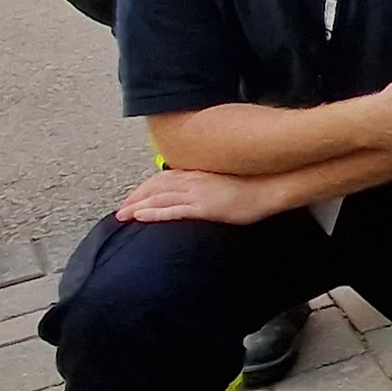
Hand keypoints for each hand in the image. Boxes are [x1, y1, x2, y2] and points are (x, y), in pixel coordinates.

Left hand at [115, 168, 282, 225]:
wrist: (271, 188)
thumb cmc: (253, 185)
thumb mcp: (225, 181)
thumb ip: (207, 183)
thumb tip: (199, 190)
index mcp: (198, 172)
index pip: (163, 178)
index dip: (144, 188)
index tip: (133, 197)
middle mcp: (193, 179)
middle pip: (155, 187)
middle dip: (135, 198)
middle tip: (120, 210)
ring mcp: (198, 193)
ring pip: (159, 198)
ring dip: (138, 206)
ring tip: (122, 216)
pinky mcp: (204, 207)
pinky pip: (173, 210)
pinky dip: (154, 213)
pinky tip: (141, 217)